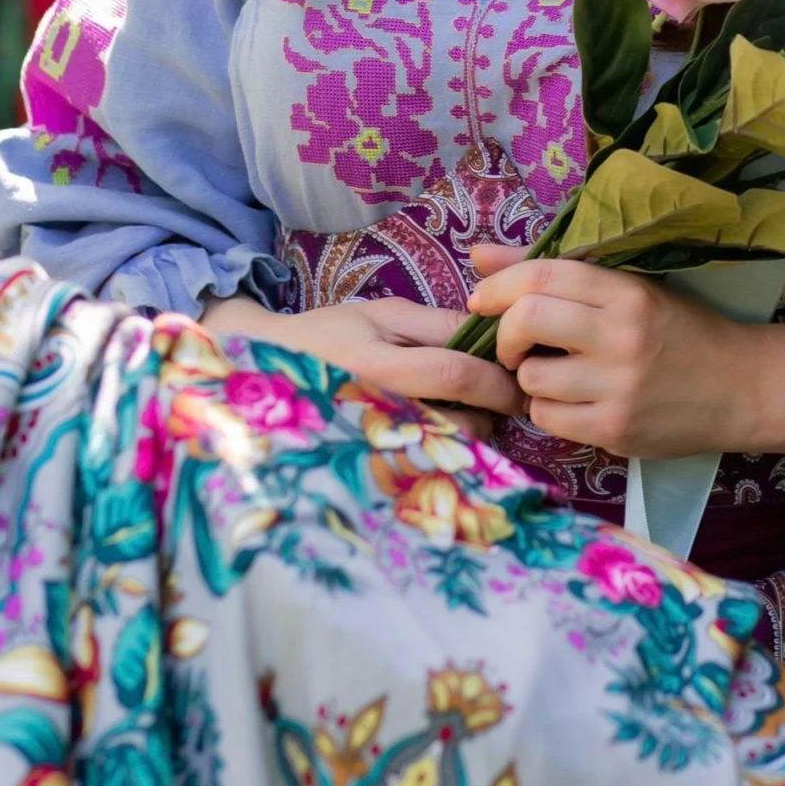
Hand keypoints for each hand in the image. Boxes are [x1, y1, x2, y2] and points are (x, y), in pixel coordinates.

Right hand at [199, 293, 523, 442]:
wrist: (266, 374)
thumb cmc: (328, 334)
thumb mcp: (379, 314)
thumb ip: (434, 324)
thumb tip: (490, 333)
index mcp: (379, 368)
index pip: (455, 376)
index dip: (497, 377)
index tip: (519, 373)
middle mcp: (377, 415)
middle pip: (460, 426)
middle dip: (493, 410)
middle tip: (505, 394)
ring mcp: (374, 451)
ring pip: (448, 455)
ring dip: (474, 433)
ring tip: (473, 410)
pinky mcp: (372, 471)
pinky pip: (426, 469)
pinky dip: (448, 452)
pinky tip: (447, 433)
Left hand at [465, 245, 755, 457]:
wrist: (742, 387)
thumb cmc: (680, 330)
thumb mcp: (629, 288)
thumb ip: (554, 272)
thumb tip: (479, 256)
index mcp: (626, 291)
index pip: (543, 274)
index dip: (499, 284)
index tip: (483, 298)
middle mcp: (621, 336)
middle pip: (526, 321)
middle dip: (505, 334)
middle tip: (515, 343)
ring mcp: (619, 387)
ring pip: (530, 379)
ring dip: (528, 377)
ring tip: (554, 374)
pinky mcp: (616, 431)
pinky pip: (548, 419)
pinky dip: (548, 410)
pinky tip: (572, 402)